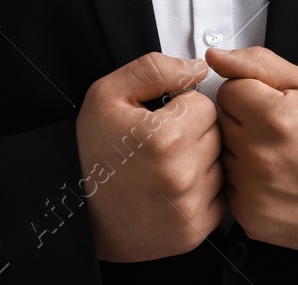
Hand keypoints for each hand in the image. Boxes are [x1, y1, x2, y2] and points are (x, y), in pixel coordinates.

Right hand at [75, 52, 225, 261]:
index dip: (182, 107)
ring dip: (200, 162)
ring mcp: (189, 206)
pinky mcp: (194, 230)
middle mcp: (181, 174)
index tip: (160, 119)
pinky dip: (201, 192)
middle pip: (216, 134)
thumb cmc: (90, 153)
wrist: (78, 213)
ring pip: (220, 165)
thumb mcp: (108, 94)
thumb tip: (198, 67)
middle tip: (160, 144)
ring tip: (164, 167)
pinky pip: (220, 198)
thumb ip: (155, 70)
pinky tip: (172, 190)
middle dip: (193, 133)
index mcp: (164, 137)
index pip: (206, 104)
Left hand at [206, 45, 297, 249]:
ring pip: (222, 153)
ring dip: (241, 152)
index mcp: (273, 116)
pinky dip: (243, 181)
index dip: (249, 95)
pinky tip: (271, 180)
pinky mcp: (248, 215)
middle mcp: (259, 155)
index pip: (227, 91)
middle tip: (276, 132)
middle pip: (221, 122)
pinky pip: (227, 185)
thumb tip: (215, 57)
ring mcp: (252, 189)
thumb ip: (256, 64)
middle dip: (243, 122)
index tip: (271, 108)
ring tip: (275, 156)